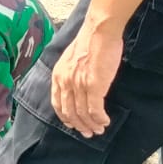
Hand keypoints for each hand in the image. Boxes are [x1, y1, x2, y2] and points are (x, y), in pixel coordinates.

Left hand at [49, 18, 124, 135]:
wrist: (99, 30)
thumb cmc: (90, 41)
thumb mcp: (71, 58)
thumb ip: (71, 73)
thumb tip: (78, 85)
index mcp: (58, 75)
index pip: (57, 104)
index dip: (65, 117)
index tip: (73, 124)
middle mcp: (65, 82)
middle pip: (70, 112)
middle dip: (79, 126)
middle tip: (88, 133)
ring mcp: (78, 85)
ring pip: (82, 114)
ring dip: (91, 125)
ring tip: (99, 130)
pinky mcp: (93, 86)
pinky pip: (95, 110)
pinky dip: (100, 119)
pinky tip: (105, 121)